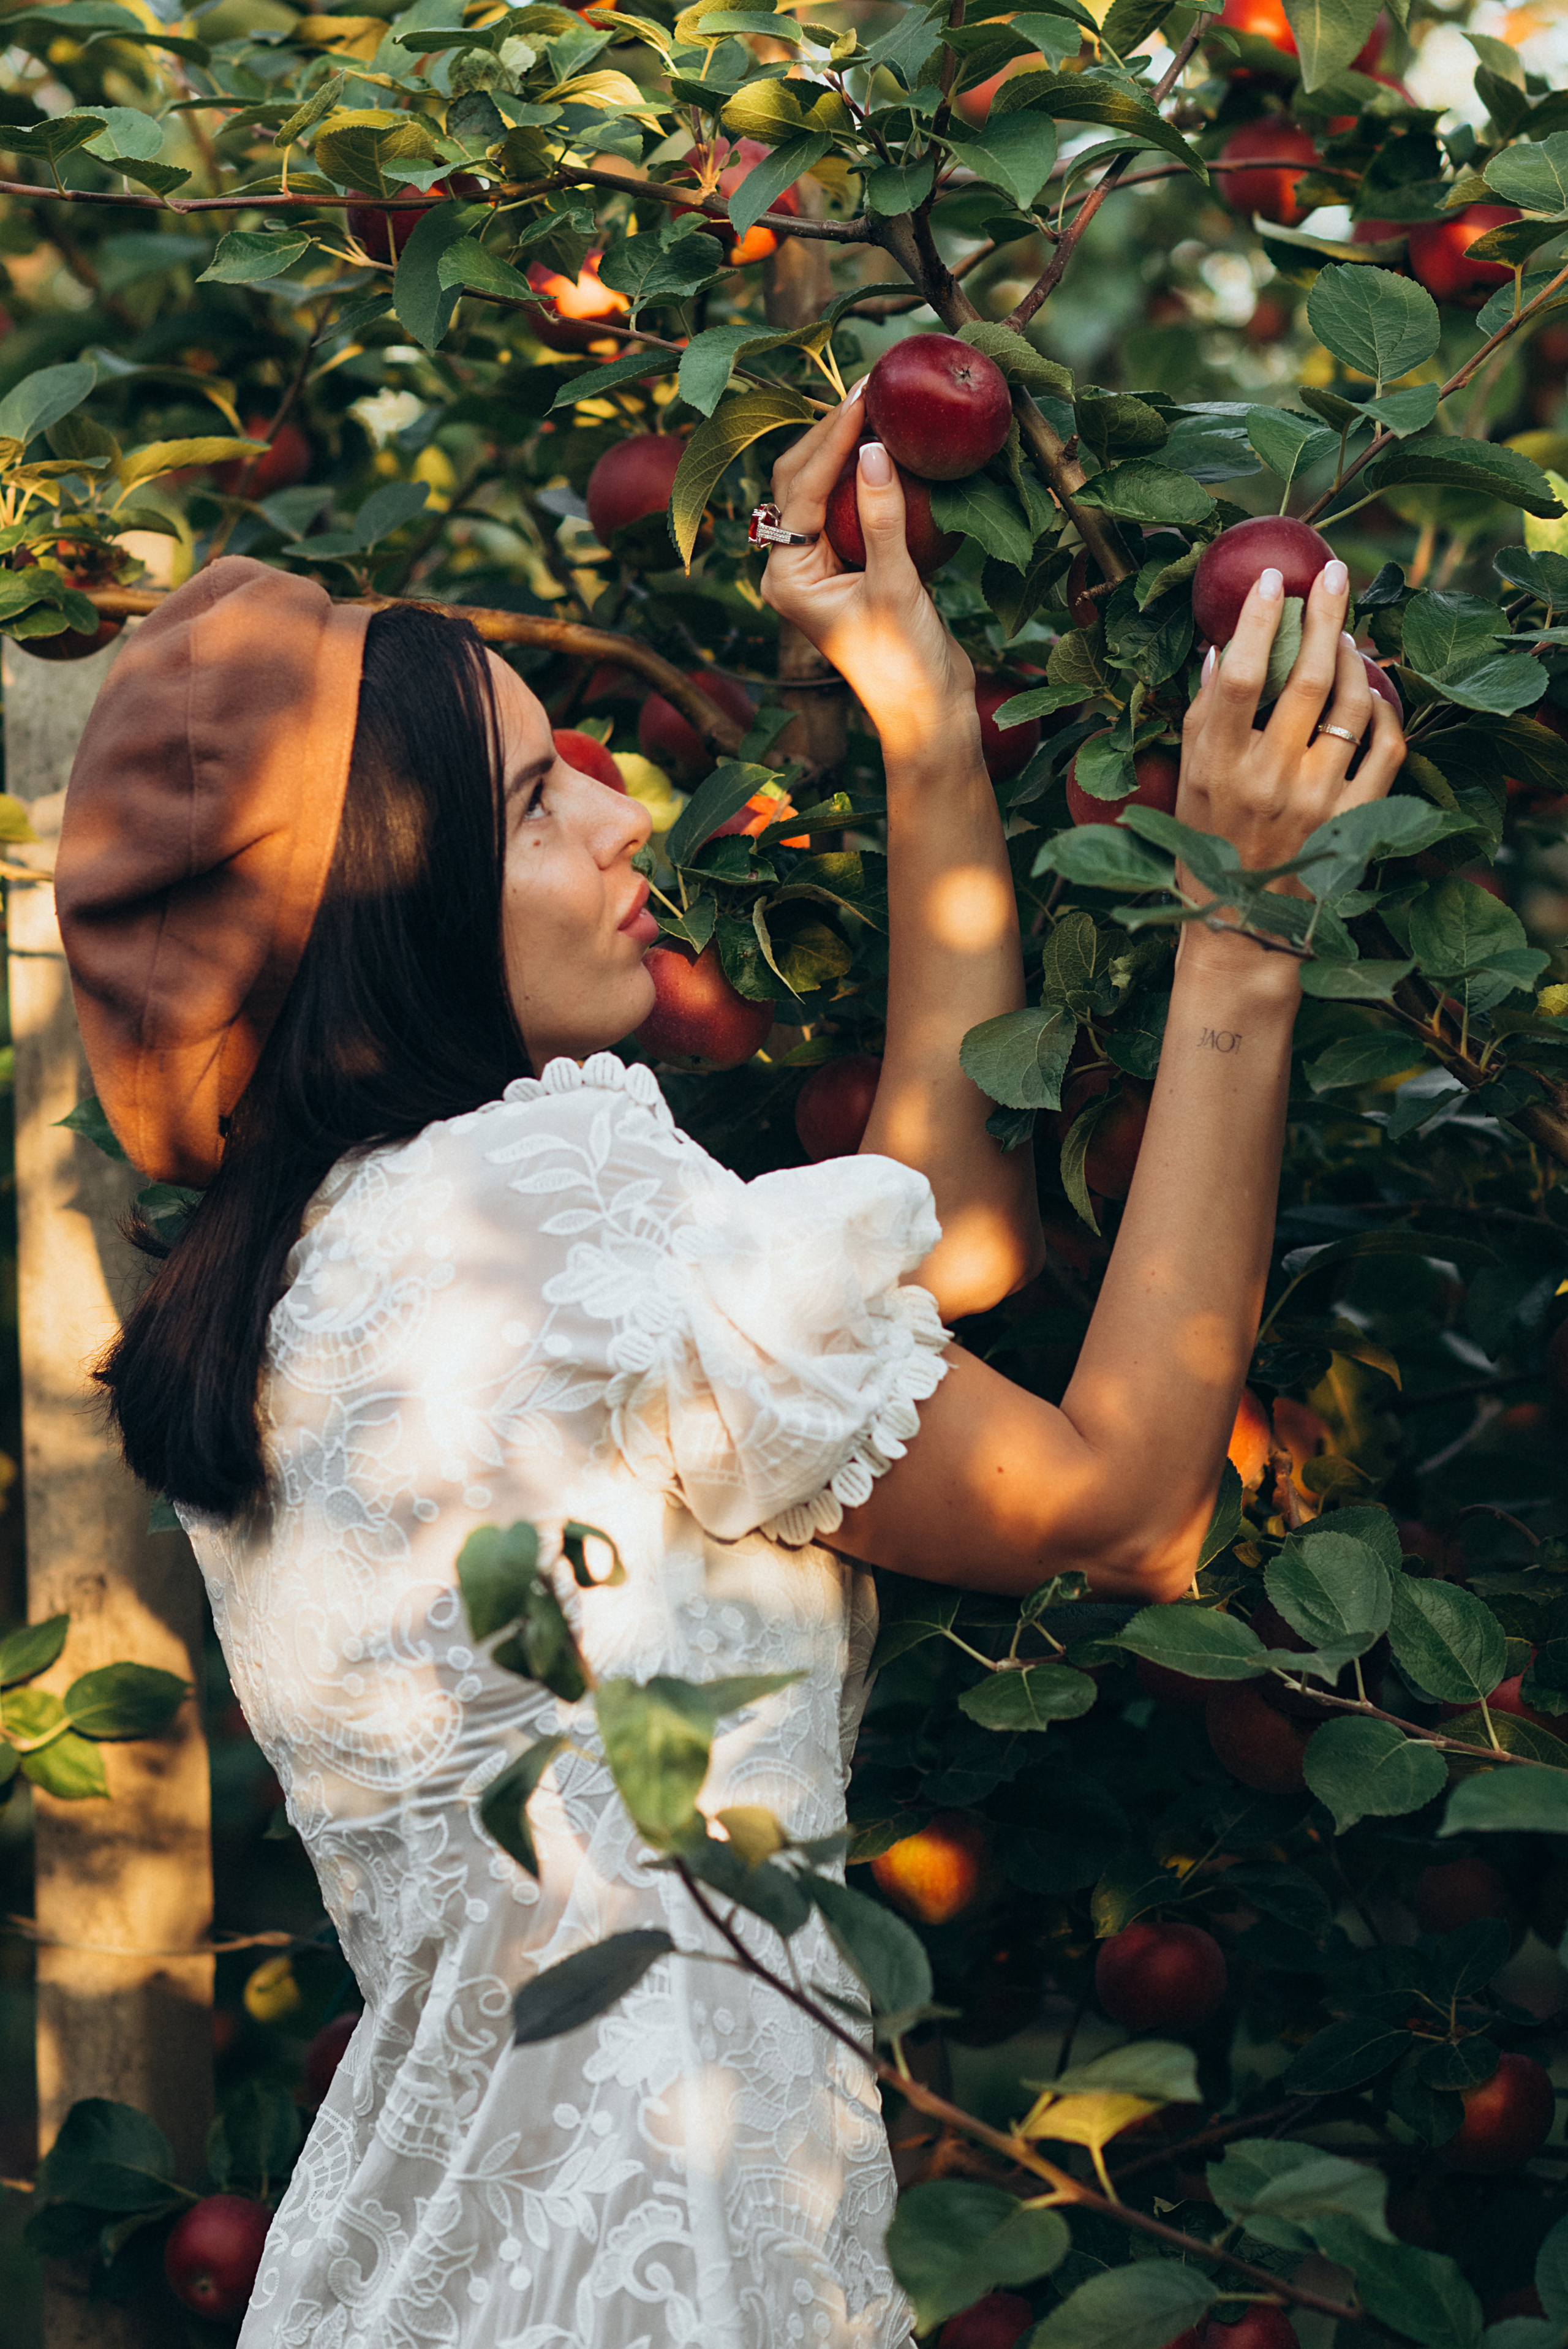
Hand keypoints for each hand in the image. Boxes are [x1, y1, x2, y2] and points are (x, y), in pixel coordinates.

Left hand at [758, 386, 978, 766]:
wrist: (929, 713)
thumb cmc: (906, 664)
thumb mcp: (896, 587)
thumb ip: (882, 518)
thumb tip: (872, 449)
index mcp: (787, 576)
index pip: (801, 489)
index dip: (833, 437)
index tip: (865, 394)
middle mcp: (794, 567)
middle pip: (801, 481)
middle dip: (833, 432)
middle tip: (873, 385)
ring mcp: (823, 566)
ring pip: (825, 489)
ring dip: (850, 449)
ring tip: (881, 403)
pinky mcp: (854, 566)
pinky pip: (855, 507)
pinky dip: (871, 477)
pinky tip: (895, 445)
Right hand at [1176, 557, 1404, 928]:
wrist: (1244, 921)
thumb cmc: (1207, 841)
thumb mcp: (1189, 779)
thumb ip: (1204, 715)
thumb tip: (1224, 648)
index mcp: (1218, 768)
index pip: (1240, 678)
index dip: (1258, 622)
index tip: (1272, 580)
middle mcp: (1269, 782)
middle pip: (1307, 679)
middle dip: (1325, 617)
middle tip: (1334, 575)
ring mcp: (1318, 801)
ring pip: (1353, 706)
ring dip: (1354, 659)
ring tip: (1346, 638)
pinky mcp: (1355, 819)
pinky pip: (1387, 747)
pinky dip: (1383, 711)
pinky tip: (1371, 694)